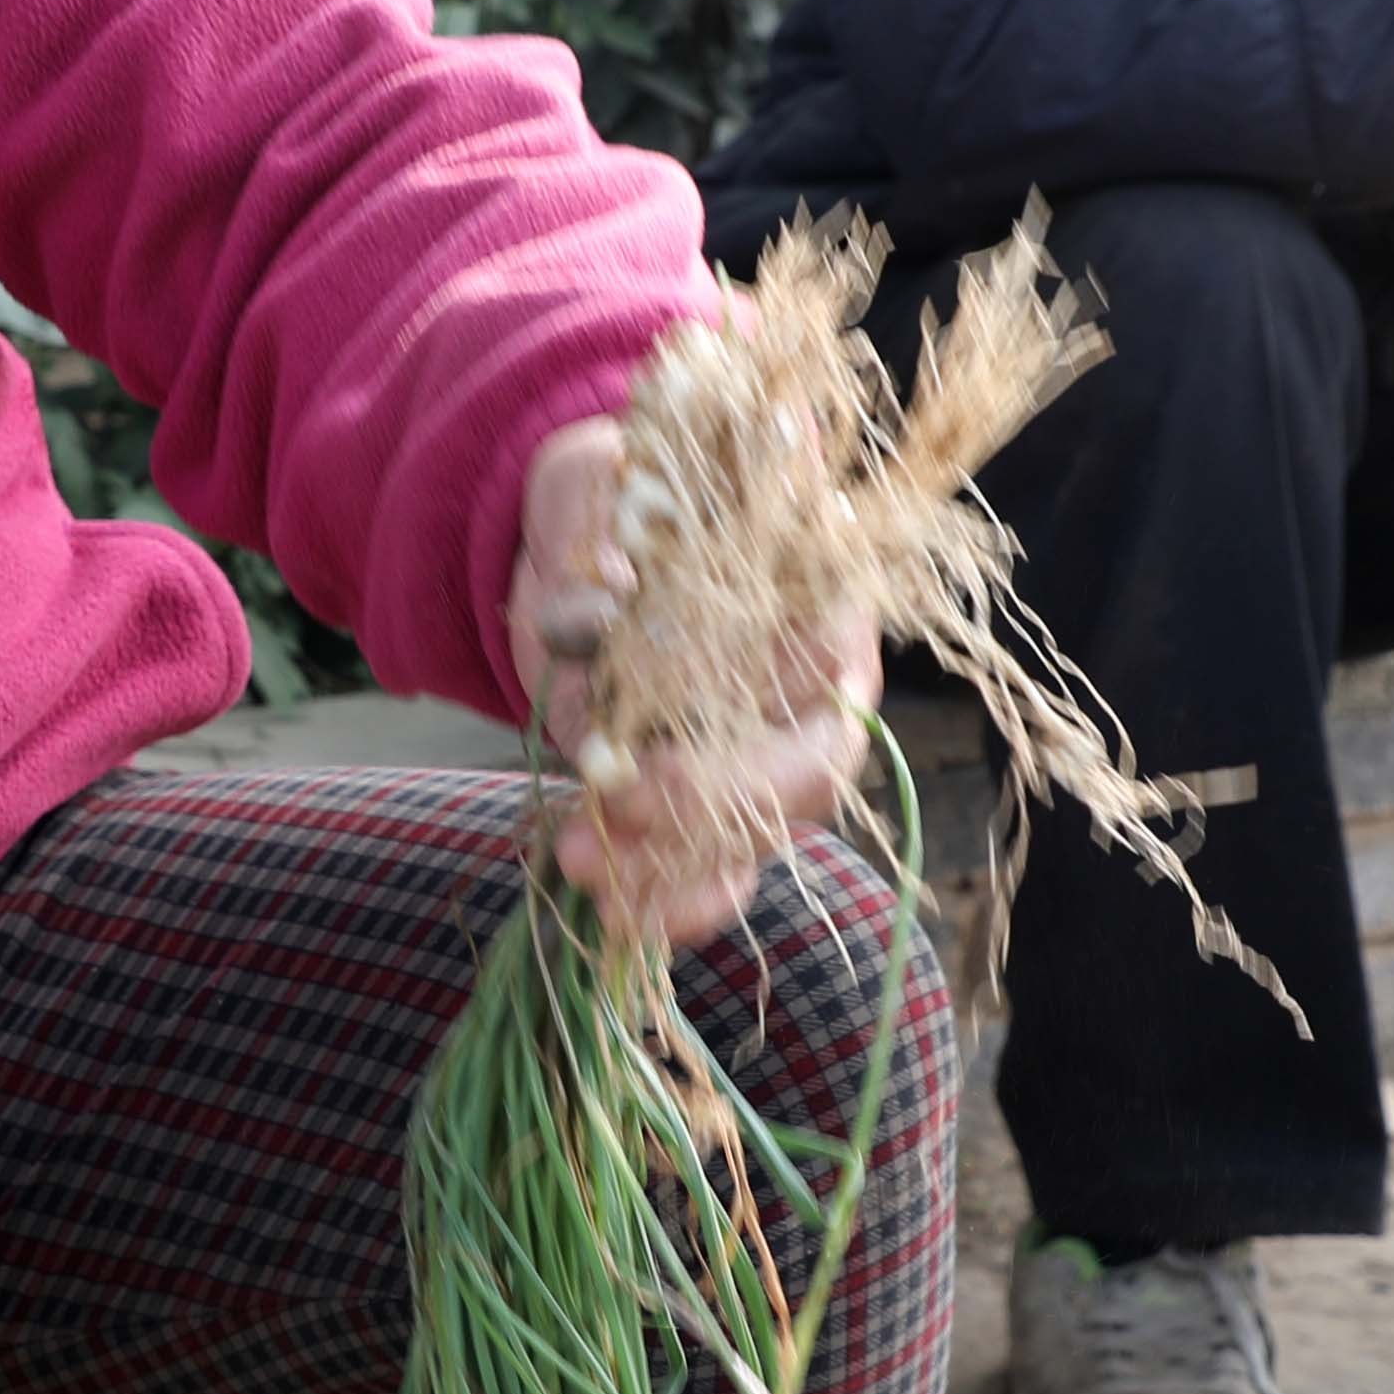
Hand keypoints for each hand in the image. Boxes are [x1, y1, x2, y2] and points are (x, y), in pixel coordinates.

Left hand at [512, 412, 875, 949]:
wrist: (564, 554)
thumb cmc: (612, 503)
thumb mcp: (607, 478)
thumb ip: (628, 507)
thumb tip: (644, 549)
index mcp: (819, 594)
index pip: (830, 646)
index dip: (770, 680)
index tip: (672, 682)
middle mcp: (814, 689)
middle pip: (811, 768)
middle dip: (716, 796)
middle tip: (622, 801)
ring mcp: (766, 758)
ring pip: (760, 838)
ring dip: (676, 866)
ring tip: (583, 865)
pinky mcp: (706, 809)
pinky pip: (717, 878)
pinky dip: (669, 906)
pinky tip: (614, 915)